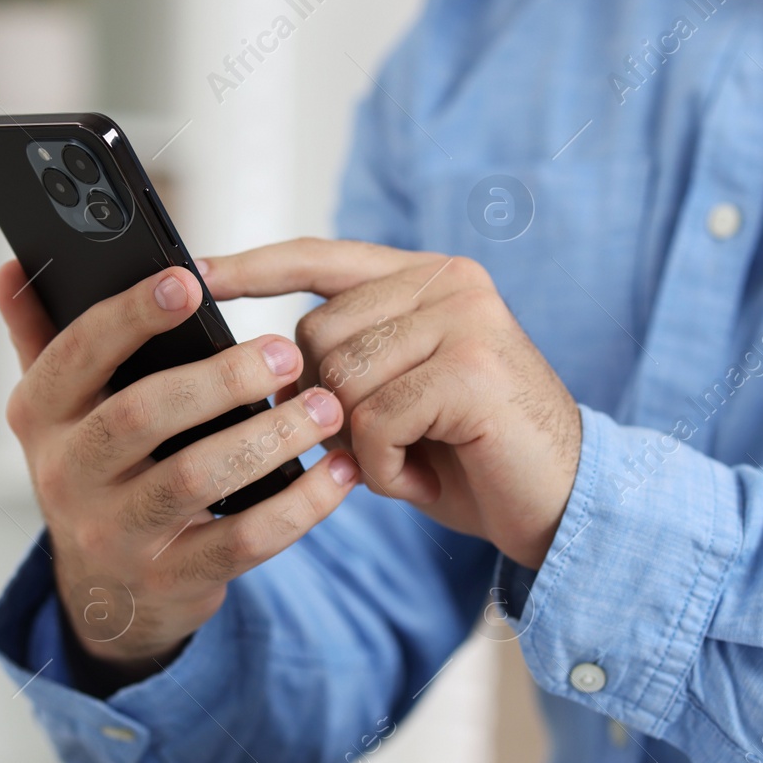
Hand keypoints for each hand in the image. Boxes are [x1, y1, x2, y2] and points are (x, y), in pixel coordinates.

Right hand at [0, 260, 359, 677]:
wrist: (105, 595)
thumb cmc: (96, 477)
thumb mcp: (57, 413)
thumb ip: (41, 337)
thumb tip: (13, 266)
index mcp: (41, 417)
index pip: (77, 354)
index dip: (131, 315)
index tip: (188, 281)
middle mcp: (67, 476)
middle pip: (142, 415)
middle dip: (220, 378)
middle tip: (286, 354)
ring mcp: (117, 535)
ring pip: (198, 478)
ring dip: (269, 438)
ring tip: (323, 408)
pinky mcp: (172, 581)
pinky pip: (243, 541)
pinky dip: (299, 506)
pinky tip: (336, 473)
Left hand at [199, 239, 580, 569]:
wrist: (565, 505)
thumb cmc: (473, 457)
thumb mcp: (400, 397)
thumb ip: (348, 365)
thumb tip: (264, 370)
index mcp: (427, 279)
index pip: (321, 258)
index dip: (256, 267)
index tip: (198, 273)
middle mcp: (448, 282)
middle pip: (314, 334)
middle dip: (327, 404)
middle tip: (381, 442)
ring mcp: (464, 319)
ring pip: (339, 381)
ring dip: (360, 443)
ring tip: (412, 456)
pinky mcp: (470, 368)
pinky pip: (372, 422)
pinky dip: (383, 467)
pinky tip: (424, 474)